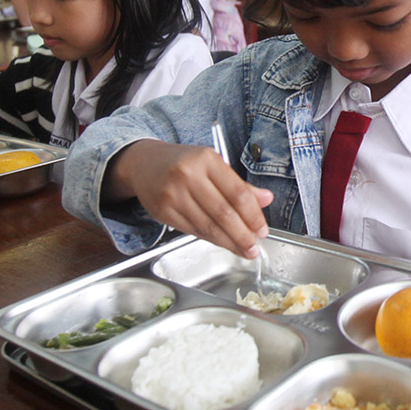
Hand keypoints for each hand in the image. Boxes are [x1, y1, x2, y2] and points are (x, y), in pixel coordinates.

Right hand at [106, 140, 273, 257]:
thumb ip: (239, 184)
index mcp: (206, 159)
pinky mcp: (163, 211)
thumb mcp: (212, 165)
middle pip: (223, 213)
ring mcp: (173, 194)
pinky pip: (193, 230)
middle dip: (242, 234)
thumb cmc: (183, 163)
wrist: (143, 164)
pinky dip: (211, 239)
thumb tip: (266, 199)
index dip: (253, 215)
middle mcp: (188, 175)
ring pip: (208, 226)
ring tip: (243, 250)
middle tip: (254, 247)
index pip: (237, 193)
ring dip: (228, 242)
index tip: (262, 229)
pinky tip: (222, 243)